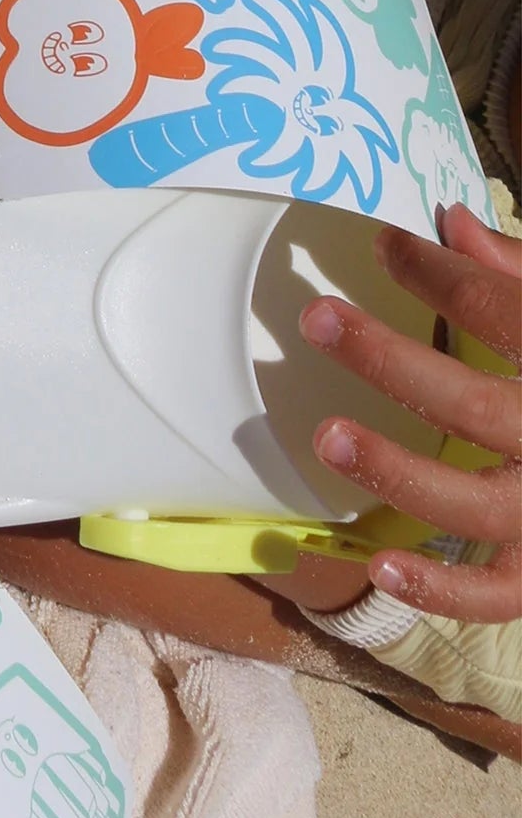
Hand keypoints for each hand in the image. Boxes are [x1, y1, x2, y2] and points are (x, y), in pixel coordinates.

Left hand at [296, 205, 521, 621]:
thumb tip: (449, 220)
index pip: (501, 310)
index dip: (436, 272)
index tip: (381, 244)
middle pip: (476, 405)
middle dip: (392, 361)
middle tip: (316, 316)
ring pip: (477, 505)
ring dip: (399, 471)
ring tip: (327, 435)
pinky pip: (501, 596)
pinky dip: (443, 592)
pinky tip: (382, 567)